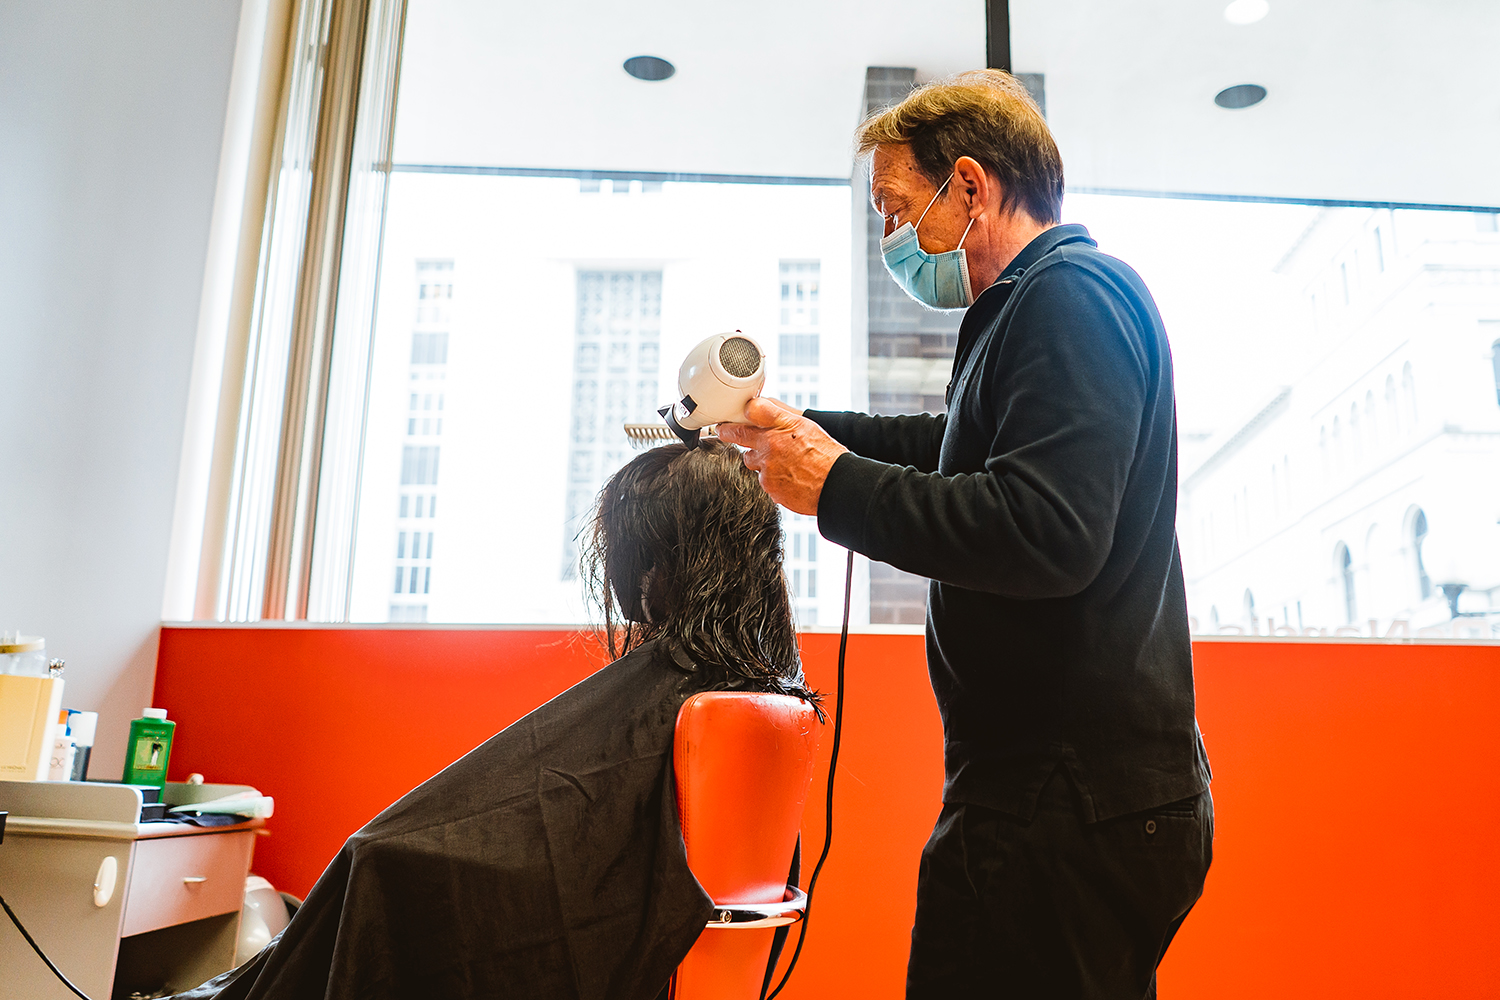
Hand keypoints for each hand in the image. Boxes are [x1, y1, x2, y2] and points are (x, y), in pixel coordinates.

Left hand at [717, 397, 846, 515]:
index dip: (741, 411)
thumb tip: (761, 407)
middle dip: (729, 433)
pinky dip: (771, 479)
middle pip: (740, 437)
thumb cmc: (827, 456)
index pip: (752, 411)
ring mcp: (767, 469)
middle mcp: (770, 446)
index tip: (730, 413)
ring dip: (760, 460)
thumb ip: (781, 416)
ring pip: (752, 461)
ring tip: (781, 462)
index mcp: (780, 428)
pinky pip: (763, 480)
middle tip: (722, 430)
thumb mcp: (807, 426)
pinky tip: (788, 478)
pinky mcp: (769, 487)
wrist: (837, 485)